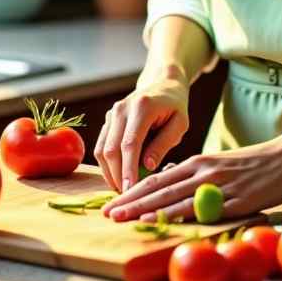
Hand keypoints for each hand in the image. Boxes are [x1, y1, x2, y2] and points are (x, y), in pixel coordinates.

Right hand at [93, 76, 190, 191]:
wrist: (161, 84)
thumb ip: (164, 144)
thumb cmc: (174, 107)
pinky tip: (118, 176)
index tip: (130, 190)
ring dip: (109, 173)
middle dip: (116, 175)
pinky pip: (102, 146)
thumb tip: (148, 166)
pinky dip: (107, 164)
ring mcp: (111, 114)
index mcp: (142, 107)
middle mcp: (121, 109)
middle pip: (111, 149)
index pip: (130, 144)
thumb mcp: (179, 124)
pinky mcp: (107, 121)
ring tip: (123, 189)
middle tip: (127, 196)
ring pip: (102, 149)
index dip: (128, 169)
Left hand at [101, 137, 281, 222]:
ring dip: (147, 209)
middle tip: (108, 213)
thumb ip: (197, 177)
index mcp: (198, 162)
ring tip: (125, 219)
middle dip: (130, 201)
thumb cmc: (254, 165)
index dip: (132, 191)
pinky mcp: (234, 199)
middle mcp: (202, 171)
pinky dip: (180, 214)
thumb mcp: (219, 165)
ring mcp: (217, 185)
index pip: (157, 178)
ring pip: (175, 197)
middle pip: (159, 188)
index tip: (112, 203)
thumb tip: (173, 191)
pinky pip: (202, 208)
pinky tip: (164, 221)